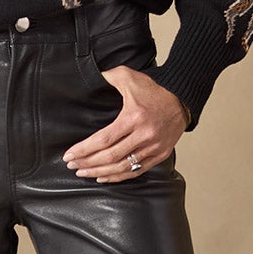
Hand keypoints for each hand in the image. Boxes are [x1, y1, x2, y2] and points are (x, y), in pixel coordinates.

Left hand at [63, 68, 188, 179]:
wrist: (183, 98)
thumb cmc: (155, 88)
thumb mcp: (129, 76)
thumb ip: (108, 76)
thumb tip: (91, 77)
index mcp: (134, 117)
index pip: (103, 139)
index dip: (84, 150)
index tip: (69, 155)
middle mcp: (144, 135)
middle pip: (110, 156)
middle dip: (87, 163)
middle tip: (72, 165)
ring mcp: (153, 147)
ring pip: (122, 166)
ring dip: (100, 172)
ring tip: (83, 173)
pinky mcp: (160, 154)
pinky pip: (136, 170)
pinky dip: (119, 176)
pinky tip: (104, 177)